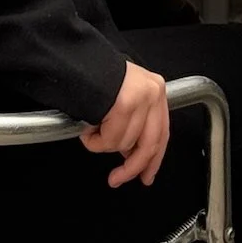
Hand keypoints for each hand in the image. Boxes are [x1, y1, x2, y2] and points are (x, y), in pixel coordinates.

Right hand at [81, 62, 170, 188]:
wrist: (79, 63)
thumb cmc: (96, 79)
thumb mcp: (125, 97)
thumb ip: (134, 123)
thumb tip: (132, 154)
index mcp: (155, 90)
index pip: (162, 133)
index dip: (154, 159)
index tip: (147, 175)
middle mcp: (152, 92)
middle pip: (149, 144)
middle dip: (131, 168)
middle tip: (117, 178)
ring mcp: (140, 98)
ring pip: (125, 143)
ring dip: (103, 144)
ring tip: (92, 131)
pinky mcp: (124, 104)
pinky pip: (110, 139)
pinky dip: (94, 141)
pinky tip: (88, 129)